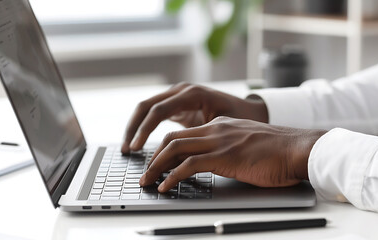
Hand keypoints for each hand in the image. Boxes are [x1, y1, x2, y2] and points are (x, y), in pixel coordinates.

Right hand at [121, 83, 267, 152]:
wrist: (250, 110)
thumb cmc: (240, 118)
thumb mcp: (222, 125)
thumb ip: (200, 135)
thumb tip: (179, 155)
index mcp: (192, 94)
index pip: (159, 110)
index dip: (145, 129)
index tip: (137, 147)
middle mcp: (181, 91)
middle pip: (146, 106)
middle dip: (134, 128)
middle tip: (127, 149)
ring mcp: (178, 96)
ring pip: (147, 109)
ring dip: (135, 127)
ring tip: (128, 148)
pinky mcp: (177, 105)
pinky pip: (155, 114)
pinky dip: (145, 128)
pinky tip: (140, 143)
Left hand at [139, 116, 326, 191]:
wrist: (299, 149)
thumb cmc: (278, 151)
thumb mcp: (248, 144)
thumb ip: (229, 148)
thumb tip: (217, 163)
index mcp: (221, 126)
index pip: (185, 135)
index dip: (166, 150)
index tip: (157, 163)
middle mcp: (216, 129)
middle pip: (173, 139)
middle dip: (154, 156)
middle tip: (145, 173)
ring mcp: (219, 141)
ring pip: (175, 148)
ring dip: (156, 166)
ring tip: (147, 181)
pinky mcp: (224, 156)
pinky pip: (188, 165)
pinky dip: (172, 177)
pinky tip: (166, 186)